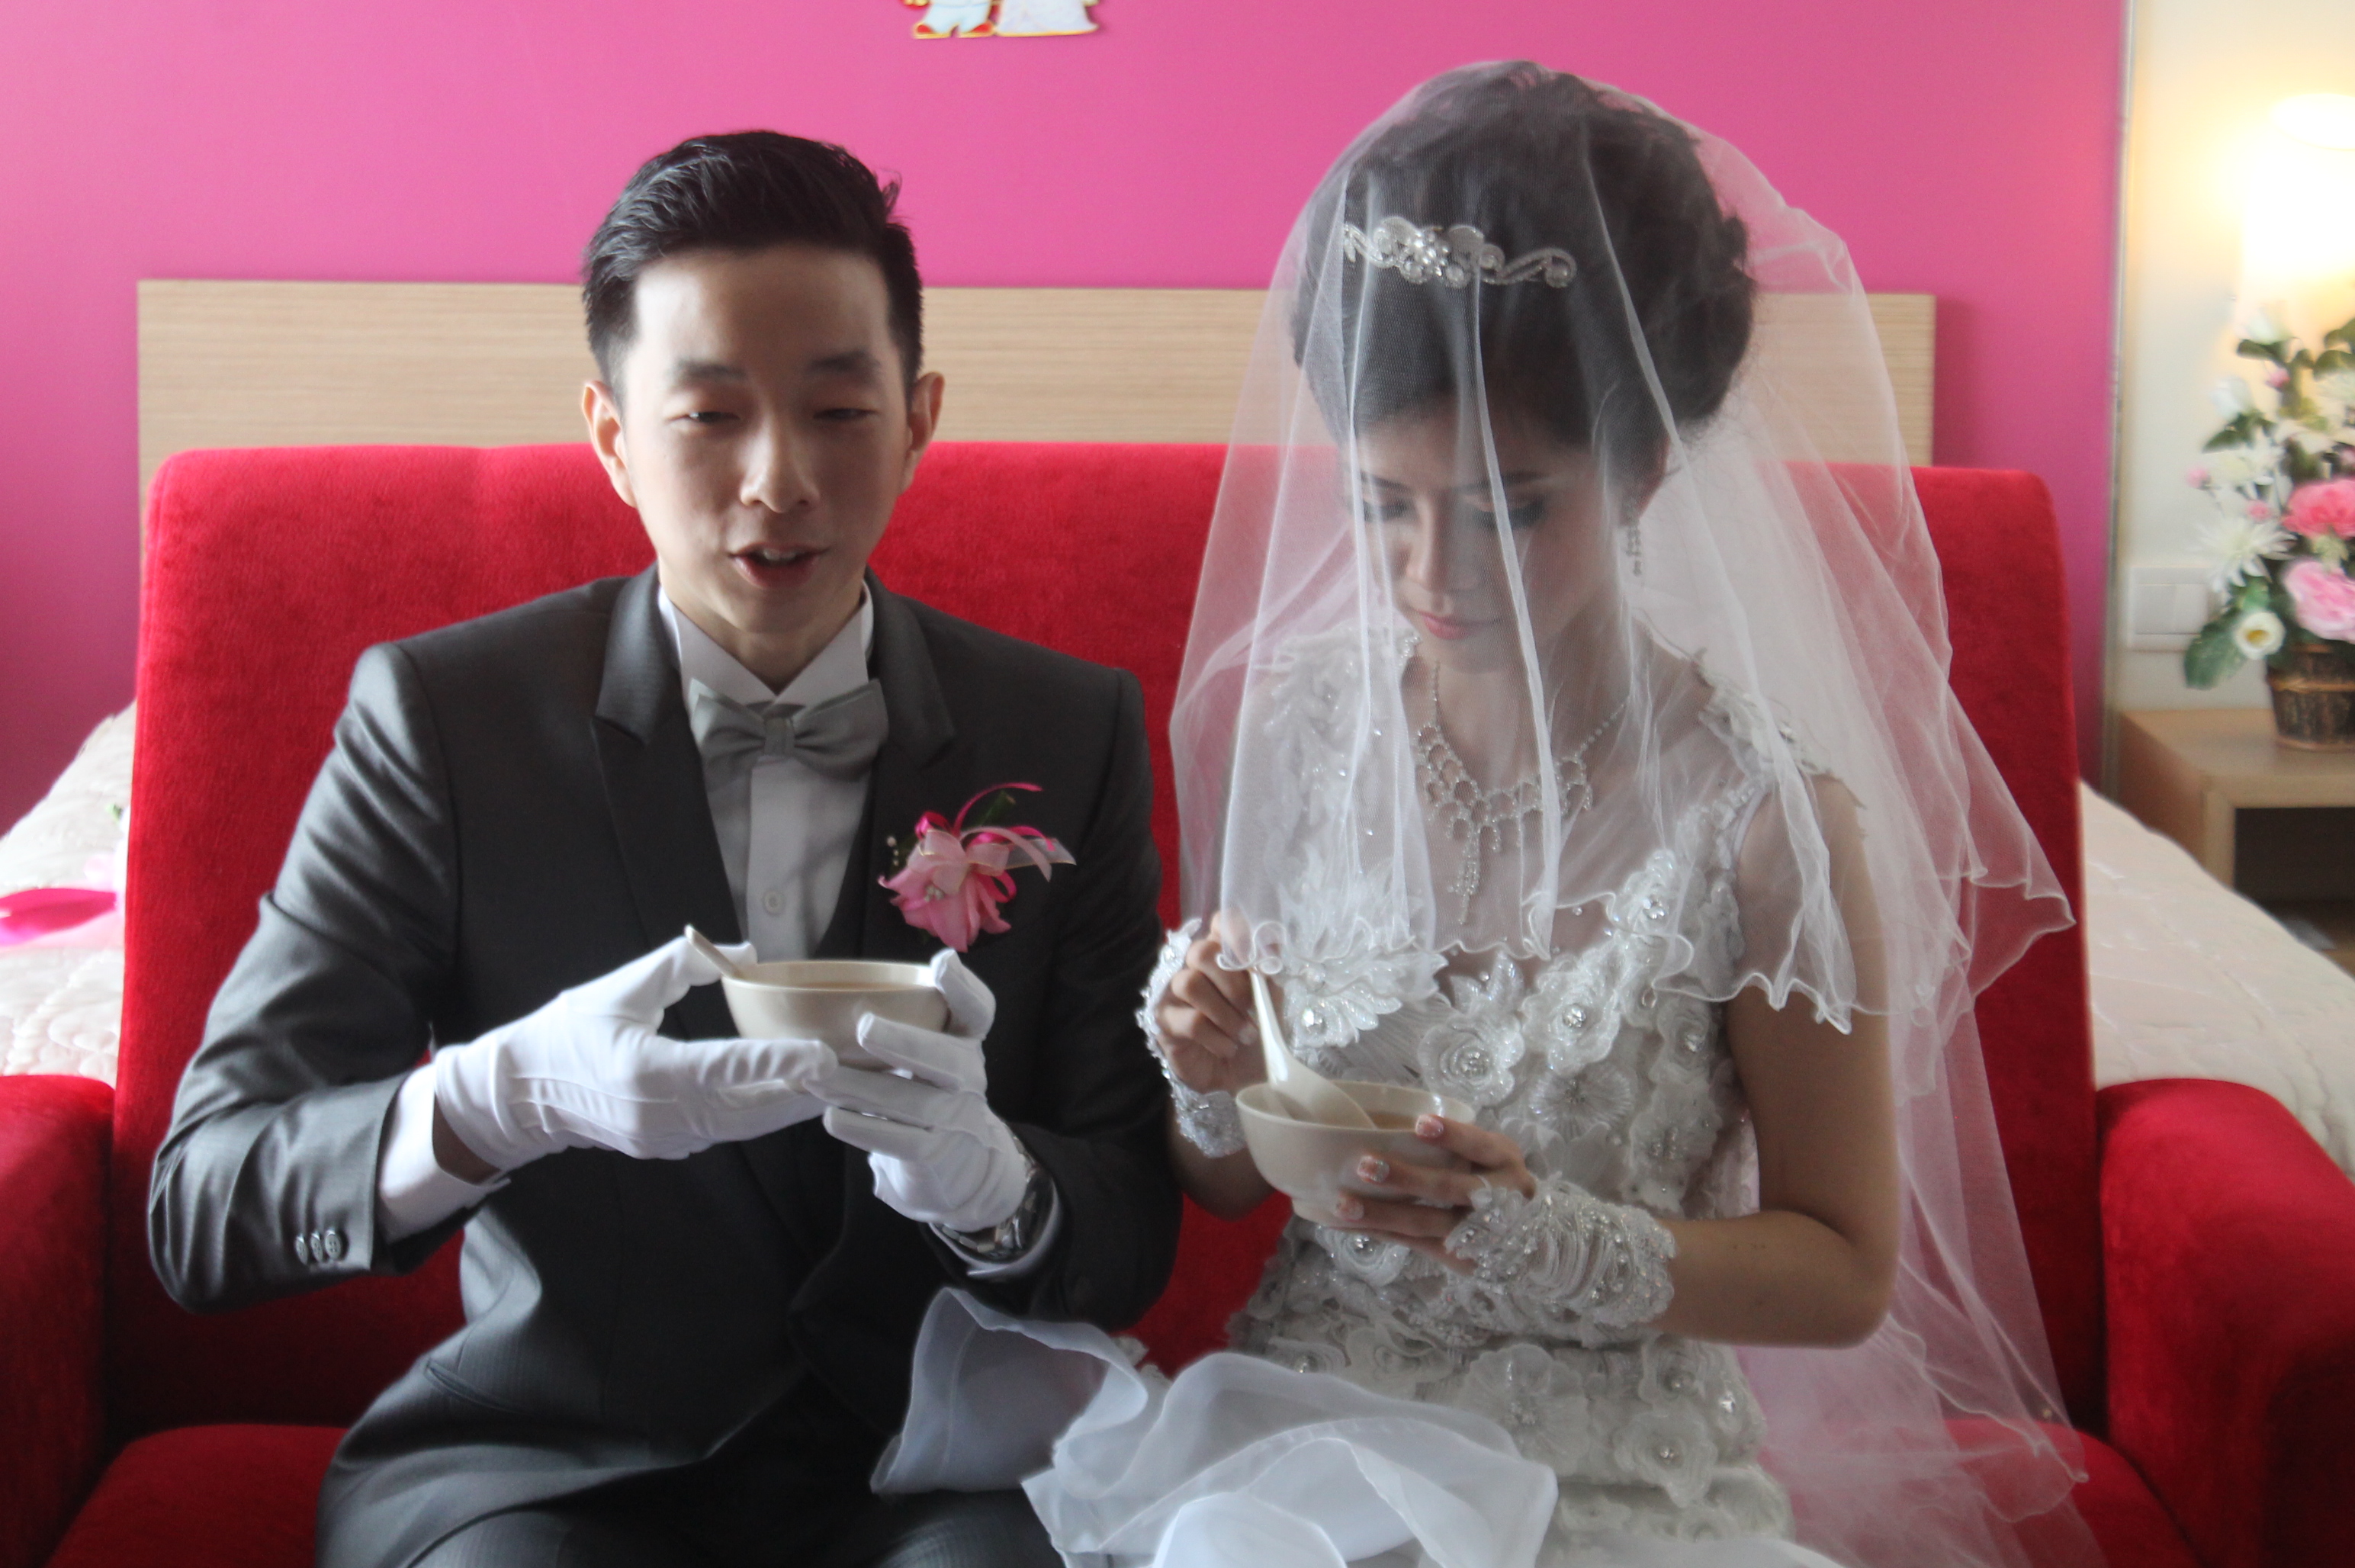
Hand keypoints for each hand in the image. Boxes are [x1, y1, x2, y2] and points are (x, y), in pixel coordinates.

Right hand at [433, 934, 833, 1170]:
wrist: (520, 1095)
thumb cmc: (567, 1031)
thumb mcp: (620, 988)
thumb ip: (682, 966)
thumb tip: (746, 952)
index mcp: (648, 1073)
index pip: (726, 1068)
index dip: (778, 1062)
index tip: (825, 1057)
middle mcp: (662, 1115)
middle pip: (752, 1108)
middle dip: (807, 1091)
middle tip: (860, 1071)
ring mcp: (667, 1138)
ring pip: (746, 1125)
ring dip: (793, 1105)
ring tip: (843, 1083)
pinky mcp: (669, 1146)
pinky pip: (729, 1130)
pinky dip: (765, 1113)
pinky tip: (797, 1094)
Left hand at [811, 949, 1033, 1233]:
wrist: (961, 1161)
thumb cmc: (932, 1090)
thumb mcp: (936, 1050)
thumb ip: (914, 1018)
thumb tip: (859, 986)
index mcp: (967, 1043)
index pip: (978, 1011)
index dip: (963, 987)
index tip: (941, 962)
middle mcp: (968, 1078)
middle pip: (946, 1058)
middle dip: (904, 1041)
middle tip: (863, 1027)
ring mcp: (953, 1119)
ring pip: (909, 1102)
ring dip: (860, 1087)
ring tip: (818, 1077)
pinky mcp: (932, 1155)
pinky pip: (896, 1141)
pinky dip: (861, 1129)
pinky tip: (832, 1117)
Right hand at [1154, 925, 1268, 1096]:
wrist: (1246, 1076)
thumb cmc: (1255, 1031)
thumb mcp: (1271, 1000)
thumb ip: (1267, 973)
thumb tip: (1267, 948)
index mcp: (1220, 955)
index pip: (1219, 923)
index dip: (1236, 932)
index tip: (1256, 958)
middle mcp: (1191, 966)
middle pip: (1200, 952)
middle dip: (1233, 983)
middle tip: (1251, 1008)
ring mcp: (1172, 993)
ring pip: (1190, 984)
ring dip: (1224, 1012)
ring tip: (1244, 1034)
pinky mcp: (1164, 1022)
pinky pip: (1190, 1021)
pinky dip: (1217, 1037)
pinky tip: (1228, 1048)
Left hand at [1319, 1115, 1535, 1272]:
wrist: (1533, 1242)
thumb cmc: (1497, 1182)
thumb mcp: (1494, 1158)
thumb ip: (1460, 1147)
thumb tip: (1388, 1127)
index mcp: (1505, 1161)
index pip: (1481, 1145)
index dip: (1453, 1135)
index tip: (1420, 1123)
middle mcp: (1499, 1198)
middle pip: (1451, 1188)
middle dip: (1406, 1178)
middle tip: (1365, 1165)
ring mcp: (1480, 1234)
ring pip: (1428, 1223)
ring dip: (1383, 1214)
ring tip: (1344, 1205)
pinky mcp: (1463, 1260)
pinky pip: (1417, 1245)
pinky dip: (1383, 1233)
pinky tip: (1353, 1225)